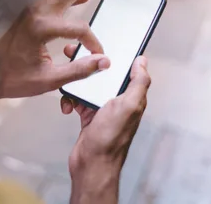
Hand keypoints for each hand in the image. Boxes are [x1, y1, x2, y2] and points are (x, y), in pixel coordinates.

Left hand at [0, 0, 123, 99]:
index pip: (79, 28)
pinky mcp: (31, 12)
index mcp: (41, 28)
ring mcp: (32, 9)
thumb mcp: (48, 80)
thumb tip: (103, 62)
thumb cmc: (13, 78)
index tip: (99, 56)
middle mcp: (37, 13)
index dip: (94, 42)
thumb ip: (78, 70)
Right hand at [61, 53, 150, 203]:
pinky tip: (68, 106)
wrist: (91, 164)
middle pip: (103, 74)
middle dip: (90, 66)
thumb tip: (142, 62)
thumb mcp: (129, 106)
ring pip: (88, 85)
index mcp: (130, 96)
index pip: (125, 69)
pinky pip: (78, 99)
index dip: (116, 56)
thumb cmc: (110, 139)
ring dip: (77, 83)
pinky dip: (71, 100)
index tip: (102, 45)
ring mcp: (102, 108)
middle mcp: (117, 101)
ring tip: (69, 81)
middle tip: (76, 56)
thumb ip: (138, 83)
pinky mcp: (88, 115)